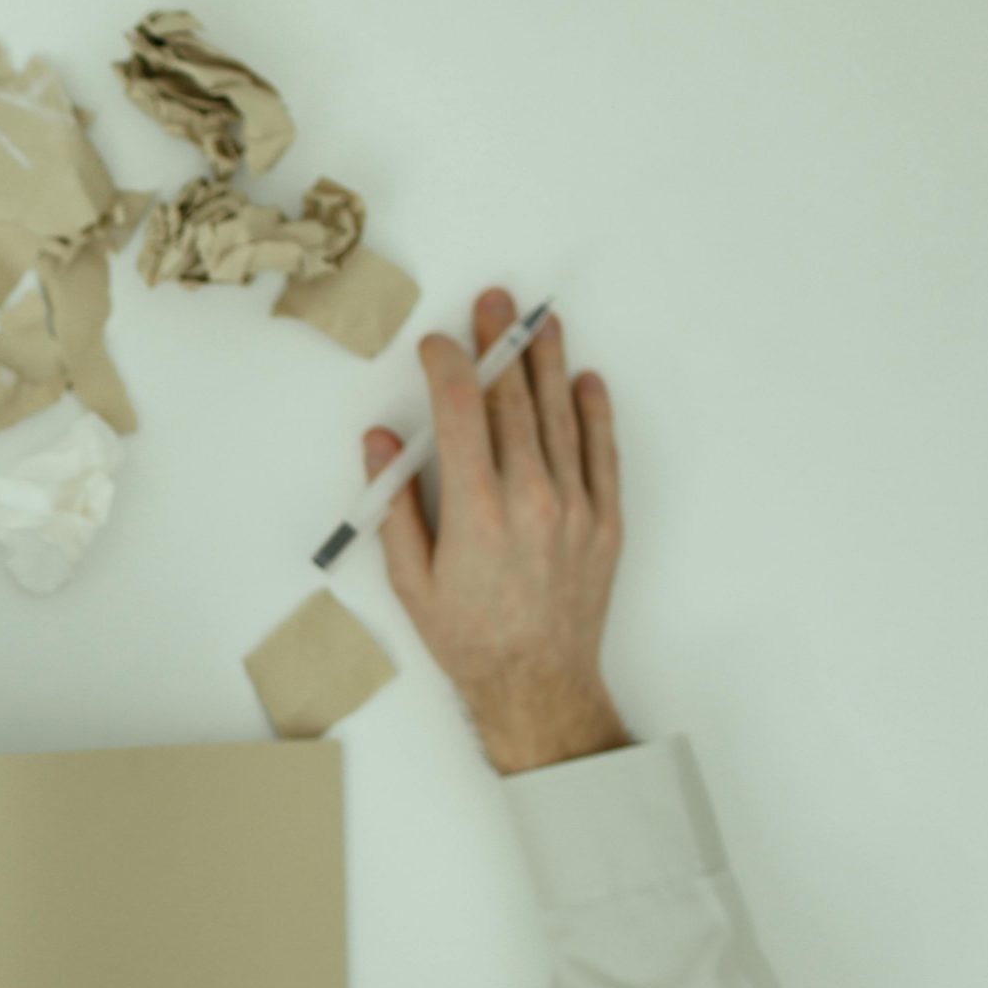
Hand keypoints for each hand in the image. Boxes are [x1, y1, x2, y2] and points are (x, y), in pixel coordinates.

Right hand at [365, 287, 630, 774]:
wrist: (537, 683)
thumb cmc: (468, 638)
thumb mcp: (409, 579)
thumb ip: (395, 504)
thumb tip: (383, 443)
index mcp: (475, 511)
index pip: (461, 413)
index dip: (448, 367)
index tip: (437, 345)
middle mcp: (531, 499)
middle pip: (514, 401)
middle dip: (500, 345)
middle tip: (496, 303)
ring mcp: (575, 506)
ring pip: (559, 415)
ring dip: (548, 363)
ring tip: (540, 322)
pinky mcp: (604, 520)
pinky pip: (601, 451)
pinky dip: (593, 411)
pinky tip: (584, 380)